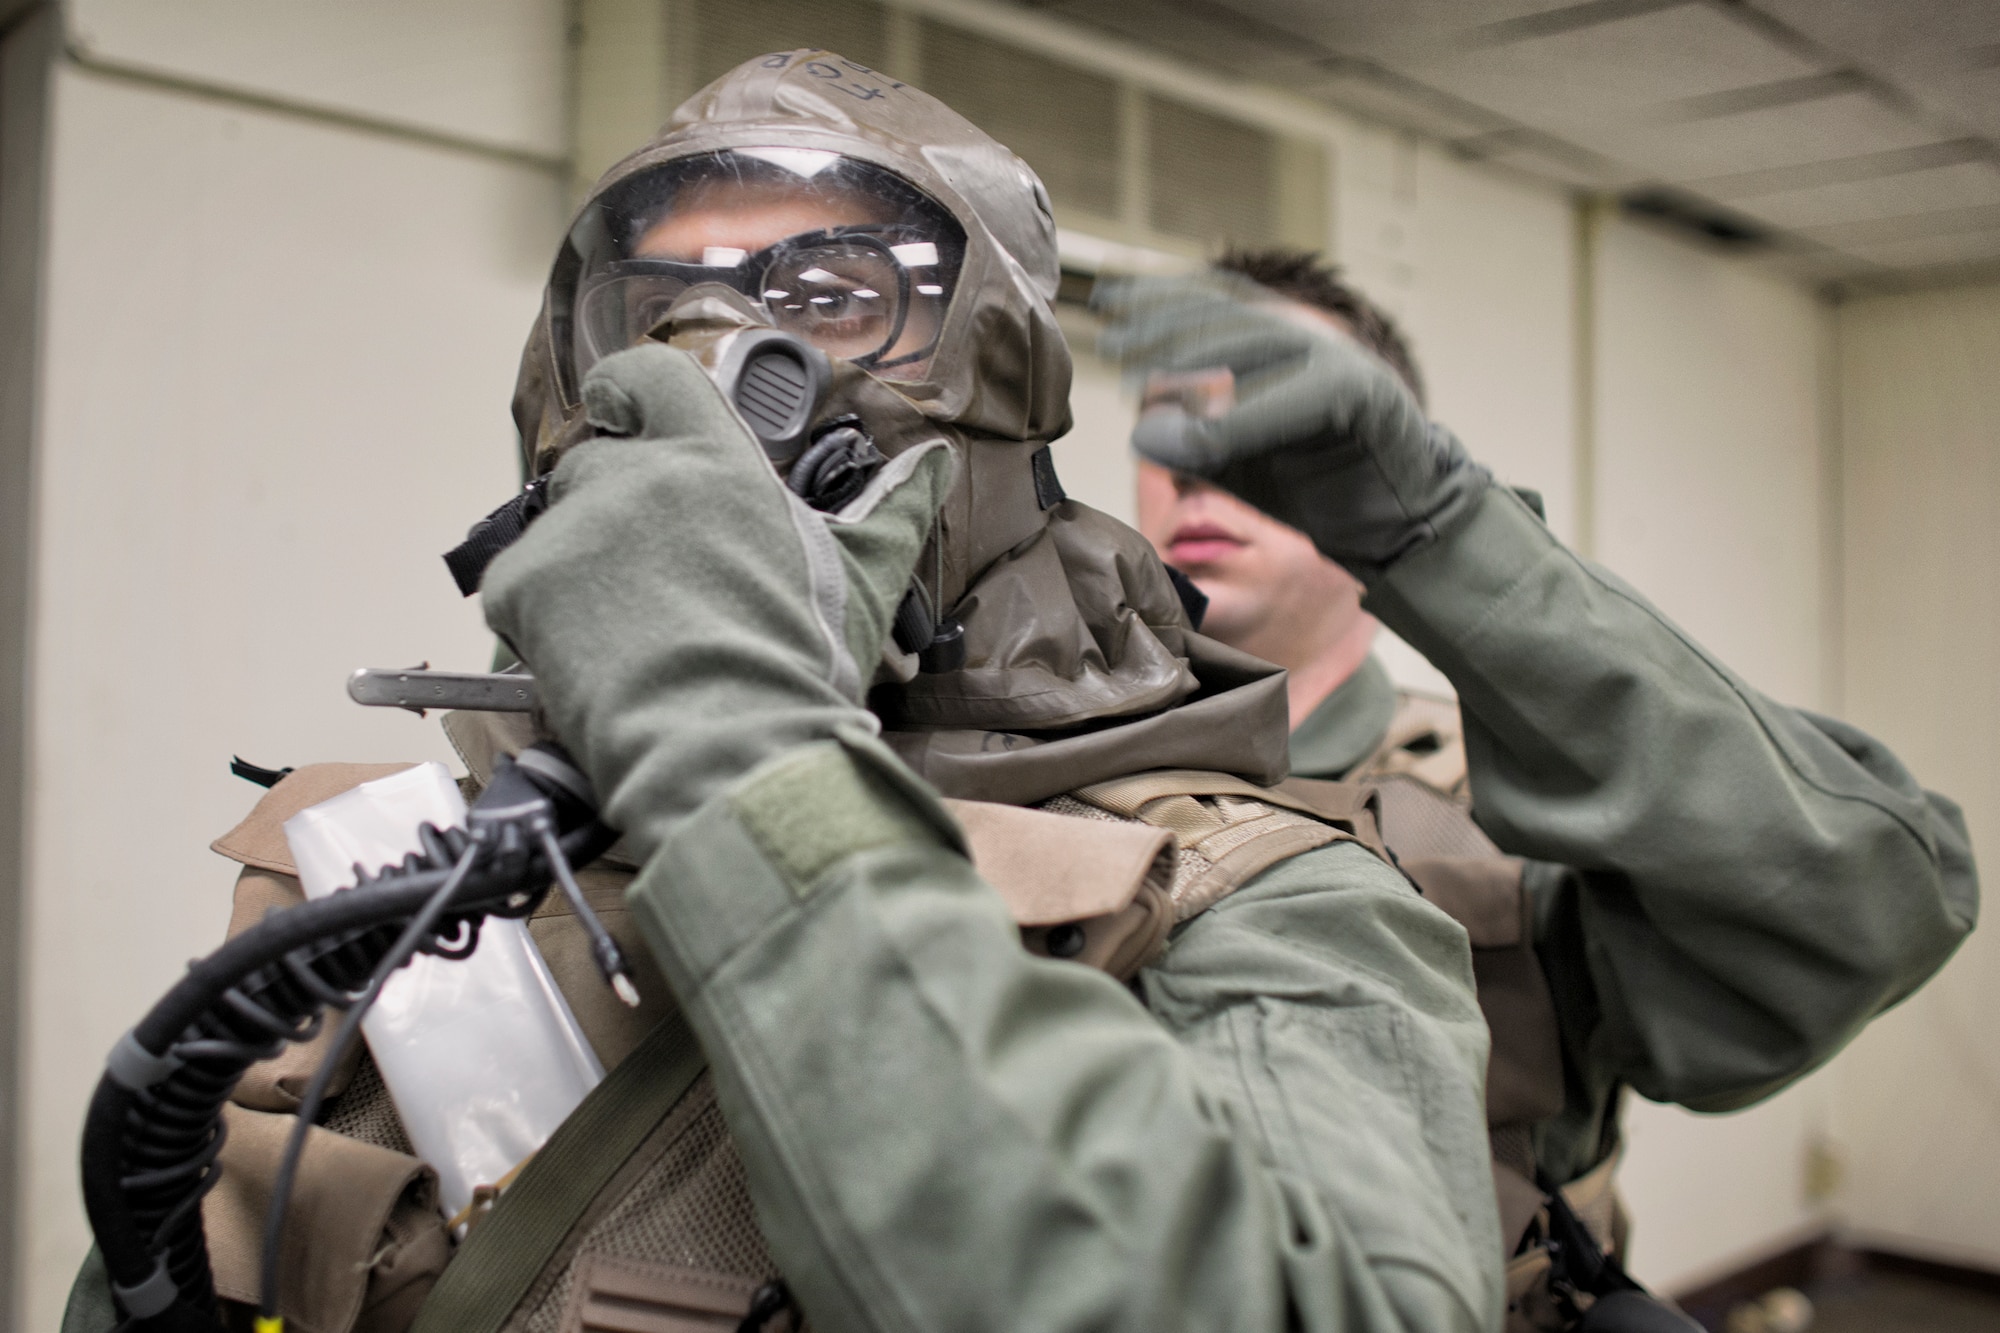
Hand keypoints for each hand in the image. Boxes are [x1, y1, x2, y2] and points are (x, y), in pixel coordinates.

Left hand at [482, 342, 953, 852]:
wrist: (735, 750)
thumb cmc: (801, 662)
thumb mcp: (865, 576)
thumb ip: (895, 504)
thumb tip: (935, 462)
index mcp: (716, 461)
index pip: (651, 377)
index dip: (629, 392)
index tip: (624, 412)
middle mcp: (640, 475)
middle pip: (596, 465)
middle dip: (613, 513)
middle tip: (651, 581)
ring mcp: (576, 528)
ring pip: (555, 530)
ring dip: (579, 571)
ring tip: (626, 635)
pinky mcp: (525, 585)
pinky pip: (515, 589)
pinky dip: (540, 621)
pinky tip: (590, 660)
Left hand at [1094, 271, 1487, 580]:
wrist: (1400, 527)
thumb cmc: (1323, 490)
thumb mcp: (1244, 462)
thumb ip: (1198, 441)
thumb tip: (1144, 428)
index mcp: (1283, 350)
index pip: (1213, 307)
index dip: (1158, 299)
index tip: (1107, 299)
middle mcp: (1311, 344)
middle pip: (1226, 316)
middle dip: (1162, 319)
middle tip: (1110, 332)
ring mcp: (1339, 365)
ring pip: (1256, 348)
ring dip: (1194, 357)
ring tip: (1141, 374)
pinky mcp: (1362, 399)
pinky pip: (1292, 402)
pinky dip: (1242, 418)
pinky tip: (1197, 433)